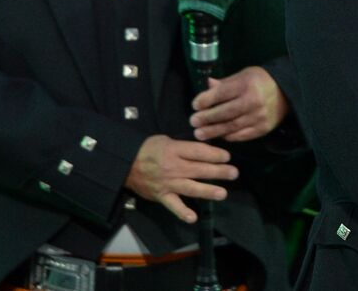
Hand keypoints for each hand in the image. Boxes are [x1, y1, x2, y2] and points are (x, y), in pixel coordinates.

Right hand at [124, 134, 238, 224]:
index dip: (214, 154)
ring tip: (223, 193)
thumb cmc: (148, 148)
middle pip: (199, 169)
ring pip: (191, 188)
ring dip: (208, 191)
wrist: (124, 163)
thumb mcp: (166, 140)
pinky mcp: (161, 196)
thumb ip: (183, 146)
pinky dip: (182, 212)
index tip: (227, 156)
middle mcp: (173, 167)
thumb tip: (204, 149)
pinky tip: (193, 218)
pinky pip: (173, 205)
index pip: (198, 152)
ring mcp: (167, 183)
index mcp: (174, 150)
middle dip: (218, 171)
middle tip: (234, 173)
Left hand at [190, 66, 288, 142]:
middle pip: (224, 113)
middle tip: (193, 122)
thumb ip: (225, 83)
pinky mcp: (263, 129)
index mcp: (246, 84)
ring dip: (213, 131)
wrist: (287, 92)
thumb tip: (207, 86)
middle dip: (206, 118)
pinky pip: (241, 136)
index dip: (205, 100)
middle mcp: (253, 101)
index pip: (221, 93)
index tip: (194, 105)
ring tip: (200, 134)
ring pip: (231, 127)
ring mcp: (259, 117)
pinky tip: (218, 136)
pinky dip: (228, 136)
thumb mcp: (243, 75)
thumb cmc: (260, 80)